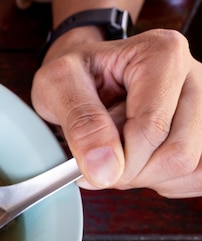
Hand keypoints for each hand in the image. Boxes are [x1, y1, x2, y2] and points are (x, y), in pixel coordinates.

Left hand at [32, 28, 201, 197]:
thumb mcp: (58, 86)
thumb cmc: (74, 74)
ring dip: (147, 177)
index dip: (119, 160)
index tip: (91, 165)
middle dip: (132, 171)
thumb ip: (81, 124)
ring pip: (191, 168)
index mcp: (162, 55)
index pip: (152, 128)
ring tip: (120, 154)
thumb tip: (104, 168)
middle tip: (102, 158)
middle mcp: (194, 77)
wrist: (84, 74)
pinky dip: (163, 181)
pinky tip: (141, 163)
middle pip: (178, 154)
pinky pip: (196, 176)